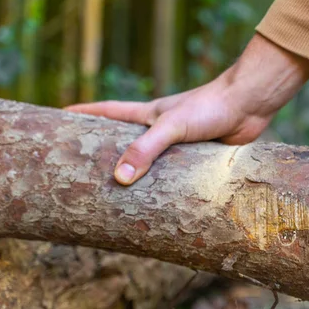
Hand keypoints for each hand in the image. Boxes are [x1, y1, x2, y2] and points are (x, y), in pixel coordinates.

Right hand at [66, 34, 308, 184]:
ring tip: (120, 199)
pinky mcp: (197, 158)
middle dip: (106, 152)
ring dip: (139, 176)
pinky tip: (161, 203)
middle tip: (84, 171)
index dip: (83, 114)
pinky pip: (176, 175)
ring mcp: (179, 144)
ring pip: (152, 163)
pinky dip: (167, 187)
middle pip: (126, 141)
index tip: (59, 117)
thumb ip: (147, 149)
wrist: (249, 104)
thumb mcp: (172, 125)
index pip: (107, 112)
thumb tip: (120, 178)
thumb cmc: (210, 106)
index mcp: (148, 115)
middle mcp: (160, 130)